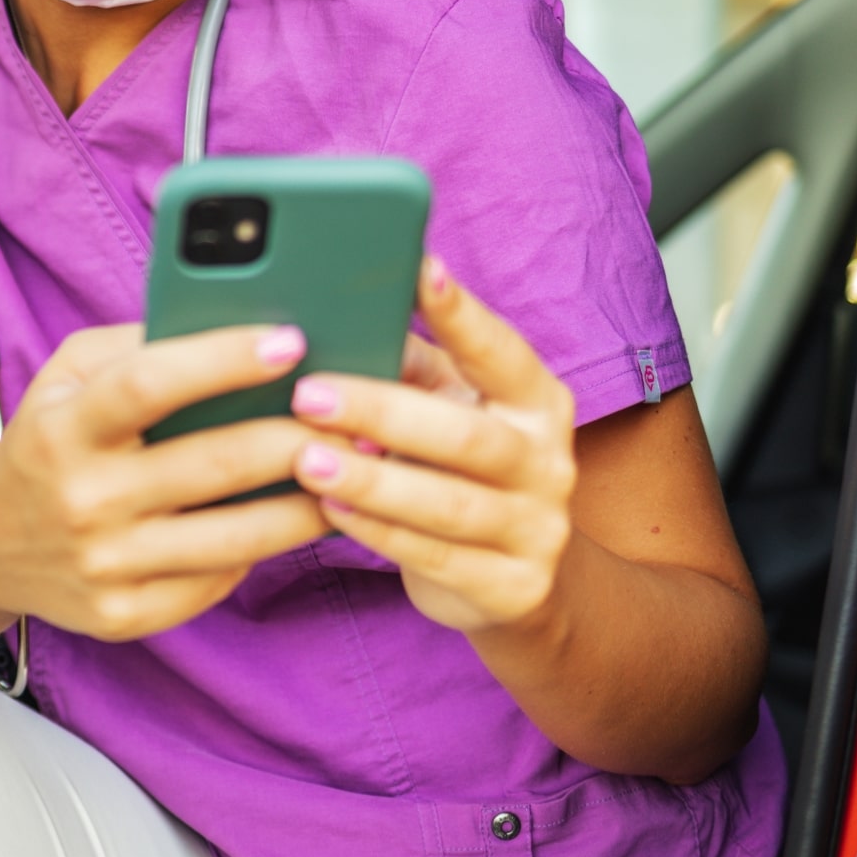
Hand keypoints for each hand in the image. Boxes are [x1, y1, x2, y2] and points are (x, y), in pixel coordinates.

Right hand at [0, 323, 330, 640]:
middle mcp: (84, 499)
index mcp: (66, 428)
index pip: (150, 385)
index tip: (290, 340)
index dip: (223, 360)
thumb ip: (140, 344)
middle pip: (213, 465)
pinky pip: (217, 580)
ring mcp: (105, 566)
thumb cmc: (48, 440)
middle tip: (357, 417)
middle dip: (297, 437)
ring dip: (308, 502)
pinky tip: (299, 520)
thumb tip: (234, 321)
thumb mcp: (69, 376)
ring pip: (235, 536)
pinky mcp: (125, 616)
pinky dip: (265, 549)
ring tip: (355, 471)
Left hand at [286, 257, 577, 635]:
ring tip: (305, 459)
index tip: (420, 269)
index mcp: (538, 402)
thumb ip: (409, 368)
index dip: (463, 315)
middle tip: (309, 394)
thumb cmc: (461, 469)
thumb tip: (344, 317)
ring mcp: (539, 530)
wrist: (517, 580)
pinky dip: (378, 531)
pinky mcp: (515, 588)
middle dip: (383, 411)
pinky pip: (436, 557)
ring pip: (450, 503)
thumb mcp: (449, 409)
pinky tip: (329, 509)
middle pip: (467, 435)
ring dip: (371, 481)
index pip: (502, 353)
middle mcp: (551, 462)